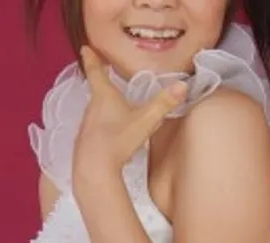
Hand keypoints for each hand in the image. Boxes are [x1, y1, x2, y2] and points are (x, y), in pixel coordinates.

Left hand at [72, 46, 187, 182]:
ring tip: (113, 105)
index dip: (92, 58)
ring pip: (96, 110)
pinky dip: (103, 125)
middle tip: (104, 74)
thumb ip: (163, 104)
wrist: (94, 168)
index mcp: (104, 96)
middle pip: (97, 91)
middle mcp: (92, 107)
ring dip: (103, 106)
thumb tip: (183, 85)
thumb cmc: (118, 139)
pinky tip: (112, 134)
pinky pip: (96, 127)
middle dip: (102, 83)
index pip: (96, 71)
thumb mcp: (145, 120)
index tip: (86, 48)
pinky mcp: (86, 141)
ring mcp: (87, 125)